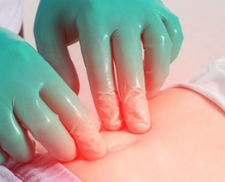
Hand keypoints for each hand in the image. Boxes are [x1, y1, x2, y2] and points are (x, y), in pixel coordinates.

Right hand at [0, 17, 105, 164]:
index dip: (88, 136)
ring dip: (25, 153)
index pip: (74, 111)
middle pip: (53, 135)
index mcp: (35, 72)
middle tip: (66, 156)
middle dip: (64, 151)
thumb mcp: (24, 58)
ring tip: (22, 145)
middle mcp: (15, 89)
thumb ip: (47, 87)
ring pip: (21, 149)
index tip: (95, 149)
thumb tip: (79, 125)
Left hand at [34, 0, 182, 132]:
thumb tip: (73, 99)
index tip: (110, 124)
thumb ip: (57, 62)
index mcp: (93, 17)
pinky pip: (173, 38)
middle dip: (134, 100)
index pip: (100, 65)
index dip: (106, 98)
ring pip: (159, 50)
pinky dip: (167, 60)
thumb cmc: (68, 7)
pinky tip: (153, 77)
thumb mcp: (50, 28)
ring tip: (145, 103)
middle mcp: (125, 11)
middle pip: (133, 63)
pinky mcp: (162, 11)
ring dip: (154, 80)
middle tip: (136, 127)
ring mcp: (148, 9)